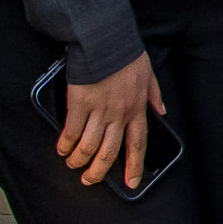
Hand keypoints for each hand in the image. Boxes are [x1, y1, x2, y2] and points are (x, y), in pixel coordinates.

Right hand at [52, 52, 160, 189]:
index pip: (137, 144)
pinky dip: (66, 144)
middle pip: (110, 152)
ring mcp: (99, 111)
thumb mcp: (148, 74)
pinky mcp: (79, 105)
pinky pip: (72, 132)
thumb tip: (161, 110)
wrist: (104, 40)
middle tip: (90, 180)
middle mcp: (119, 114)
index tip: (131, 183)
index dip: (134, 166)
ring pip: (90, 147)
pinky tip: (61, 149)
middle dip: (99, 171)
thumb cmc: (125, 54)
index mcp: (136, 109)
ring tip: (73, 165)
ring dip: (79, 160)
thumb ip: (154, 94)